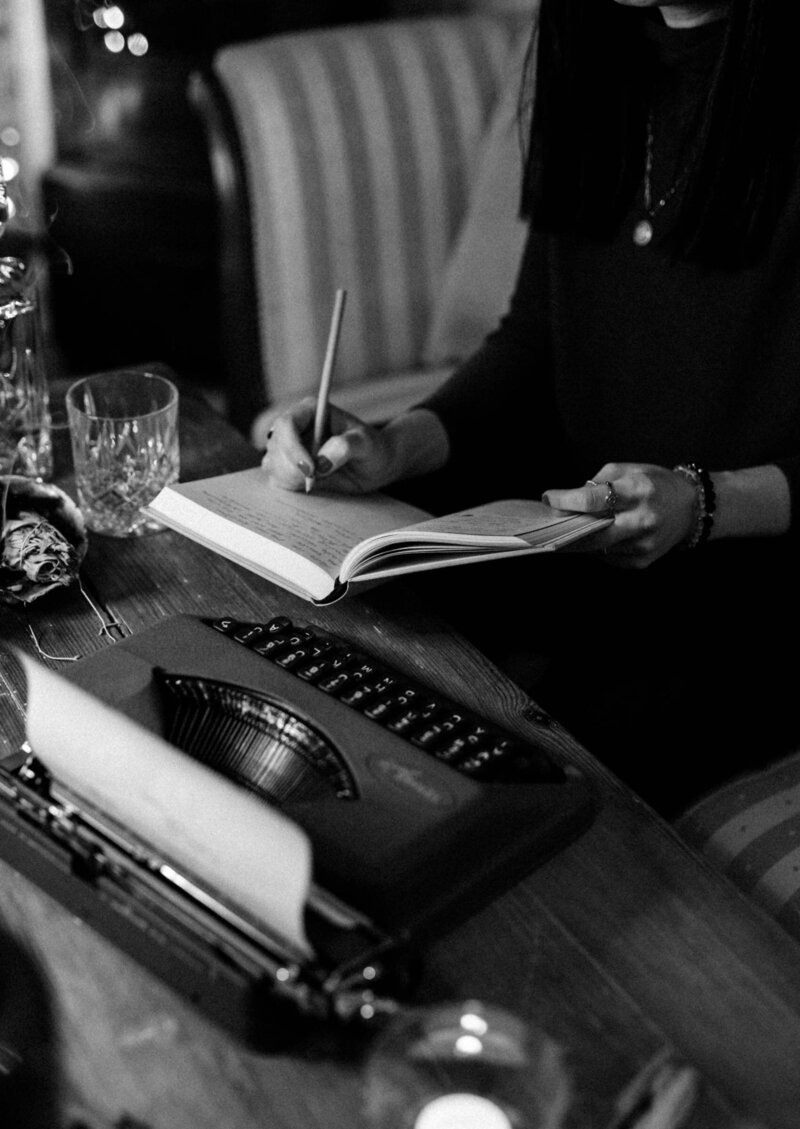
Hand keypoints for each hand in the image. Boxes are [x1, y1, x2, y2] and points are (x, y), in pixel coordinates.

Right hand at [261, 398, 405, 494]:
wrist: (373, 465)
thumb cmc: (372, 448)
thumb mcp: (366, 444)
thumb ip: (346, 447)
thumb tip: (321, 462)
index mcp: (309, 411)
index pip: (287, 424)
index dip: (293, 448)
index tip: (311, 470)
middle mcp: (294, 427)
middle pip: (274, 446)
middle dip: (292, 467)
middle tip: (315, 480)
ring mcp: (288, 447)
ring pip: (271, 463)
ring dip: (290, 477)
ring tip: (316, 481)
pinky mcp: (288, 467)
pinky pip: (275, 477)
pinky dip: (289, 485)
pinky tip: (310, 486)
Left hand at [542, 462, 696, 568]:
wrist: (689, 508)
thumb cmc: (654, 484)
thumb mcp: (628, 470)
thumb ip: (597, 484)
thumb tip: (568, 501)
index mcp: (640, 491)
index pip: (595, 499)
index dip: (567, 500)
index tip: (549, 498)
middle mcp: (644, 520)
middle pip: (593, 532)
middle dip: (567, 528)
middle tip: (549, 524)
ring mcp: (644, 544)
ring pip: (597, 547)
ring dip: (579, 539)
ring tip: (567, 528)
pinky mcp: (642, 561)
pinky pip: (608, 557)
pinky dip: (596, 548)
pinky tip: (593, 537)